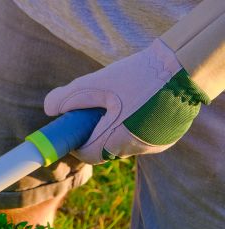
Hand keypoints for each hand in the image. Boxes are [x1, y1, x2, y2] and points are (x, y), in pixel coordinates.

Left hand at [44, 39, 210, 164]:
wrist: (185, 68)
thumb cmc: (137, 76)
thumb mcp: (96, 83)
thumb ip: (67, 97)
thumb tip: (49, 108)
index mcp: (114, 141)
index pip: (86, 154)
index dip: (77, 141)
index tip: (74, 126)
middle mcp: (135, 150)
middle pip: (104, 149)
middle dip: (96, 133)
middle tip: (97, 110)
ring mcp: (153, 146)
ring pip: (123, 144)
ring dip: (116, 129)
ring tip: (121, 102)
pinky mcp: (167, 139)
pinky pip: (142, 138)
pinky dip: (135, 126)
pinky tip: (139, 105)